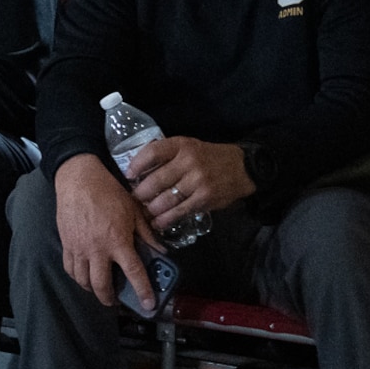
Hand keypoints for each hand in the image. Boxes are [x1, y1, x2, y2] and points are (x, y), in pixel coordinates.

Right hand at [55, 154, 162, 312]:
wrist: (79, 180)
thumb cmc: (108, 192)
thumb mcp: (133, 210)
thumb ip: (146, 234)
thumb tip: (160, 251)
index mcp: (118, 241)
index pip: (133, 273)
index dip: (142, 291)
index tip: (148, 305)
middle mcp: (97, 249)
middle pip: (102, 284)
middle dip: (109, 299)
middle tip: (116, 302)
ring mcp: (79, 248)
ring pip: (83, 280)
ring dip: (92, 290)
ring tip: (99, 290)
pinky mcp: (66, 244)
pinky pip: (69, 268)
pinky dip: (77, 277)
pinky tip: (83, 276)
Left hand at [126, 136, 255, 231]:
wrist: (241, 168)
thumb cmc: (207, 157)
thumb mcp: (187, 147)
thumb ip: (166, 155)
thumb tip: (138, 170)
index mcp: (181, 145)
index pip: (152, 152)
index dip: (136, 165)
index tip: (128, 175)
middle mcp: (188, 162)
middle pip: (156, 180)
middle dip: (141, 193)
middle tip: (134, 199)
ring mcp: (197, 181)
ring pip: (165, 199)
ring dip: (151, 209)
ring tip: (144, 212)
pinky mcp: (204, 198)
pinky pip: (179, 211)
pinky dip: (165, 219)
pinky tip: (158, 223)